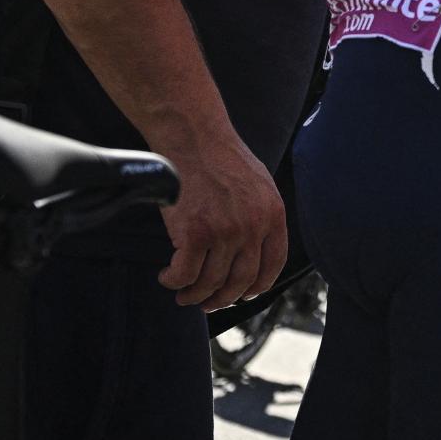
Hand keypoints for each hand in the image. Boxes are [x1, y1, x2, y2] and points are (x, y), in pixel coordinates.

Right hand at [156, 134, 286, 310]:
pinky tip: (167, 276)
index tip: (241, 295)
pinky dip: (173, 281)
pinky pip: (184, 274)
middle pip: (240, 282)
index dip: (255, 287)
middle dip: (222, 298)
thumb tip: (255, 253)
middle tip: (206, 302)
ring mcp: (225, 232)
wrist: (193, 138)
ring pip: (210, 283)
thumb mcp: (258, 185)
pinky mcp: (195, 234)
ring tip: (183, 293)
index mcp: (273, 214)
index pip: (272, 266)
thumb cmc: (220, 158)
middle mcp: (253, 226)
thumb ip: (261, 217)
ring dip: (194, 295)